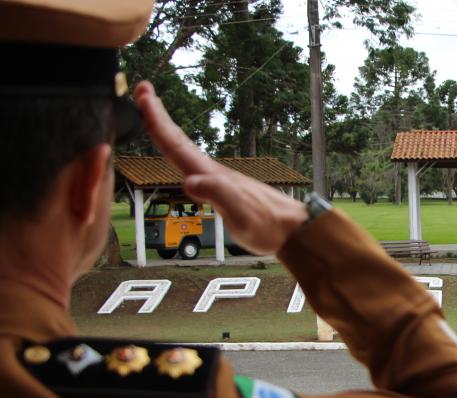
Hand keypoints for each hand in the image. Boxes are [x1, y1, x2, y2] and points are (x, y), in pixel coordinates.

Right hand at [134, 82, 306, 253]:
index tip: (143, 93)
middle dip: (157, 116)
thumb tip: (190, 182)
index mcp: (210, 175)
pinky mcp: (226, 189)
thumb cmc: (268, 226)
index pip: (175, 143)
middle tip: (142, 90)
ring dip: (168, 132)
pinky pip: (194, 164)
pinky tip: (184, 158)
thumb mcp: (240, 214)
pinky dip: (181, 153)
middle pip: (178, 140)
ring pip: (186, 150)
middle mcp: (212, 173)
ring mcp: (219, 179)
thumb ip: (217, 195)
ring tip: (154, 118)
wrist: (294, 230)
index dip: (156, 119)